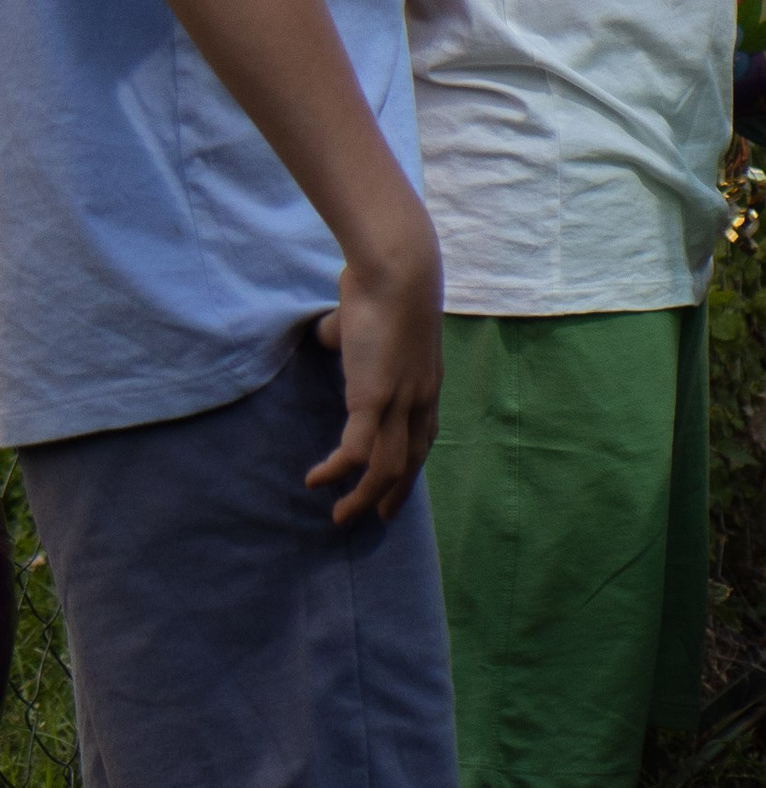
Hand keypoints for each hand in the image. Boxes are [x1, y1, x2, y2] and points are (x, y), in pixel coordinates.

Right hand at [309, 200, 443, 524]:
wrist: (398, 270)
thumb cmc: (383, 284)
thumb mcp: (373, 322)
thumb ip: (354, 333)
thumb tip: (330, 330)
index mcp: (426, 383)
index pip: (424, 438)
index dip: (411, 465)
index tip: (396, 486)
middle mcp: (419, 400)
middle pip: (410, 462)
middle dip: (393, 494)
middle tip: (375, 517)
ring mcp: (399, 402)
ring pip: (386, 468)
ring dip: (362, 496)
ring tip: (339, 516)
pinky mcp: (374, 399)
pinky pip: (357, 452)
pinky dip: (337, 471)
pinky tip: (316, 480)